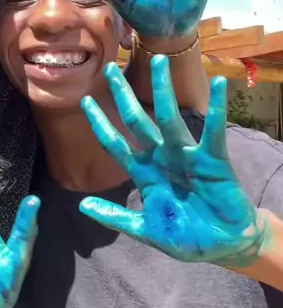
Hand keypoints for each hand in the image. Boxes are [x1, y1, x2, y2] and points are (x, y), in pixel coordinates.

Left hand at [79, 57, 267, 268]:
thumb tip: (83, 206)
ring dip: (163, 89)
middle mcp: (162, 157)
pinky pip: (213, 130)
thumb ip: (116, 218)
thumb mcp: (146, 230)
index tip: (85, 101)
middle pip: (138, 120)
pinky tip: (218, 84)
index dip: (101, 123)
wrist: (224, 246)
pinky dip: (217, 108)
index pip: (116, 143)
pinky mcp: (213, 159)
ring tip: (158, 60)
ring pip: (170, 117)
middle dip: (123, 96)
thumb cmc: (186, 237)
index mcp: (145, 173)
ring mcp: (187, 155)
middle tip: (110, 70)